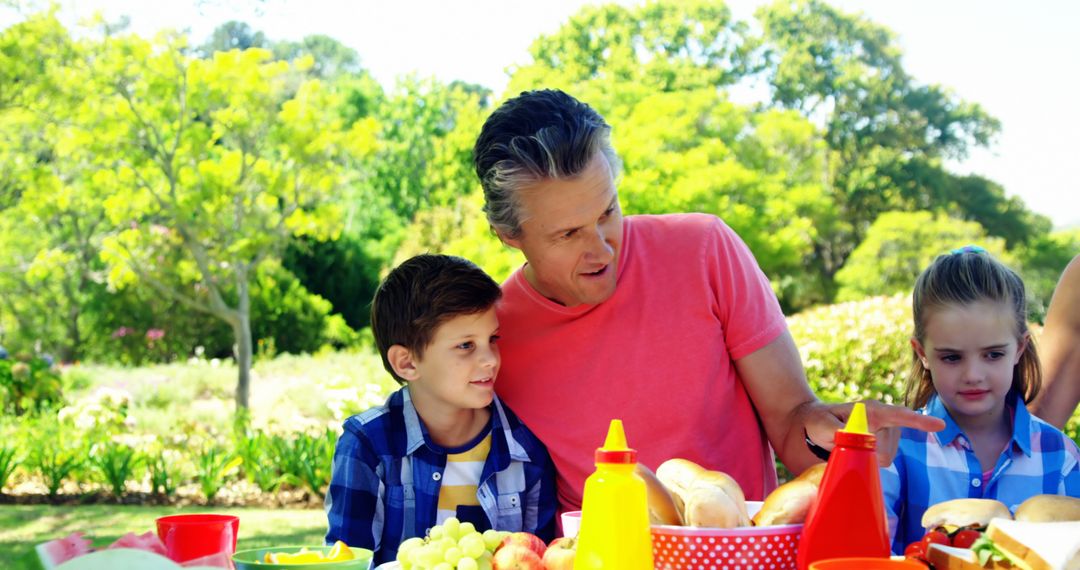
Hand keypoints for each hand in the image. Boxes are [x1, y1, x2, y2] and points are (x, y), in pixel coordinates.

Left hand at [802, 400, 944, 466]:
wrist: (808, 426)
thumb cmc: (816, 421)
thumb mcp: (821, 424)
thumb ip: (840, 432)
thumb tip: (860, 441)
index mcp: (870, 409)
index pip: (899, 415)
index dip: (919, 421)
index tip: (939, 426)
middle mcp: (883, 419)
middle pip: (887, 450)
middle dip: (867, 454)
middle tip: (840, 443)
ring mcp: (885, 434)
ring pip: (885, 458)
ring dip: (867, 458)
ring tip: (846, 446)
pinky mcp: (882, 446)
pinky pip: (883, 462)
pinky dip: (870, 462)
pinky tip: (858, 453)